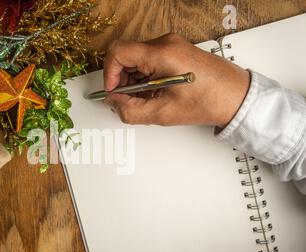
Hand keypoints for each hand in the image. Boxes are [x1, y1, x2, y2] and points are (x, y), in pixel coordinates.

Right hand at [103, 34, 250, 127]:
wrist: (236, 97)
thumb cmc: (210, 101)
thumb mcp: (164, 113)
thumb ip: (131, 110)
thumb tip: (113, 102)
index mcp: (162, 53)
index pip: (118, 52)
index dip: (109, 74)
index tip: (113, 91)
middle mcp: (166, 43)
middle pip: (126, 55)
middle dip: (122, 80)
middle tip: (129, 99)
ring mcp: (172, 45)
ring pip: (137, 59)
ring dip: (134, 80)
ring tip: (147, 98)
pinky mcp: (176, 51)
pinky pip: (149, 60)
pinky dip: (145, 77)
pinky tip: (155, 93)